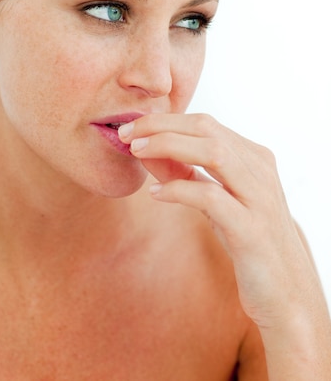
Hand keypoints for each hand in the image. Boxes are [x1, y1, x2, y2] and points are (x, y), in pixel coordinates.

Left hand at [118, 113, 322, 329]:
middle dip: (161, 126)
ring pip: (213, 152)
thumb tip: (144, 150)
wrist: (287, 291)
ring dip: (168, 146)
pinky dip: (178, 190)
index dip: (164, 121)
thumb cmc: (247, 240)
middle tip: (125, 134)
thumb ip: (184, 173)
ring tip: (137, 151)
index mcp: (253, 158)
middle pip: (207, 128)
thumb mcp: (215, 201)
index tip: (131, 129)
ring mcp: (258, 198)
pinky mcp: (252, 229)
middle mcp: (260, 170)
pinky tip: (156, 194)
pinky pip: (211, 197)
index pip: (204, 123)